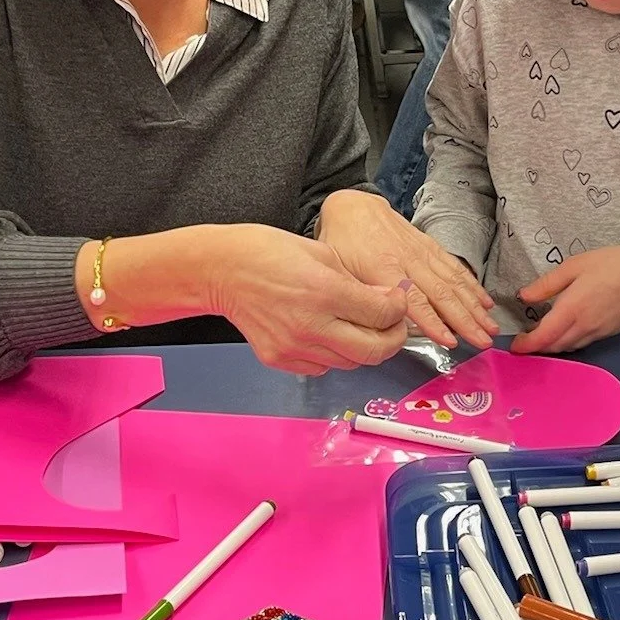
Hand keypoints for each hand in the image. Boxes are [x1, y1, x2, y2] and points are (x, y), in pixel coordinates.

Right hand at [211, 225, 409, 375]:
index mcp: (325, 291)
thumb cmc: (265, 252)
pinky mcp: (281, 360)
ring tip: (360, 327)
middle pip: (375, 350)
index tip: (395, 300)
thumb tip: (384, 300)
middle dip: (393, 338)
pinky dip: (335, 355)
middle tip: (392, 325)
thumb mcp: (321, 252)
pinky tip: (329, 334)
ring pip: (351, 363)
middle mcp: (312, 325)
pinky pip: (323, 368)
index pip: (383, 314)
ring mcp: (295, 347)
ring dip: (364, 348)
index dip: (398, 308)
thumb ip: (356, 281)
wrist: (220, 270)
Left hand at [315, 188, 496, 349]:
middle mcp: (408, 260)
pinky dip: (472, 285)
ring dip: (474, 306)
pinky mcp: (429, 245)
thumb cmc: (342, 243)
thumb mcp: (339, 272)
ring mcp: (422, 251)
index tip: (450, 341)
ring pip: (453, 281)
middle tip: (483, 341)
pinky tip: (485, 302)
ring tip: (490, 327)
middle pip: (441, 293)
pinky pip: (454, 267)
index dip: (433, 322)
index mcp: (383, 268)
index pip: (413, 300)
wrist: (352, 206)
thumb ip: (361, 298)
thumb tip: (380, 327)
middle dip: (465, 320)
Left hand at [513, 243, 619, 353]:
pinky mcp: (608, 333)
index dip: (527, 345)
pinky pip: (582, 343)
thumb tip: (523, 296)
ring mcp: (597, 332)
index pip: (544, 336)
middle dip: (537, 346)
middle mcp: (584, 326)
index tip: (515, 346)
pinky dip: (568, 342)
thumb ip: (546, 284)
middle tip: (525, 338)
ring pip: (568, 347)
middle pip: (554, 346)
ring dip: (552, 345)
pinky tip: (565, 331)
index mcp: (572, 309)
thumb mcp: (573, 266)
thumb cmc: (609, 264)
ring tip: (542, 333)